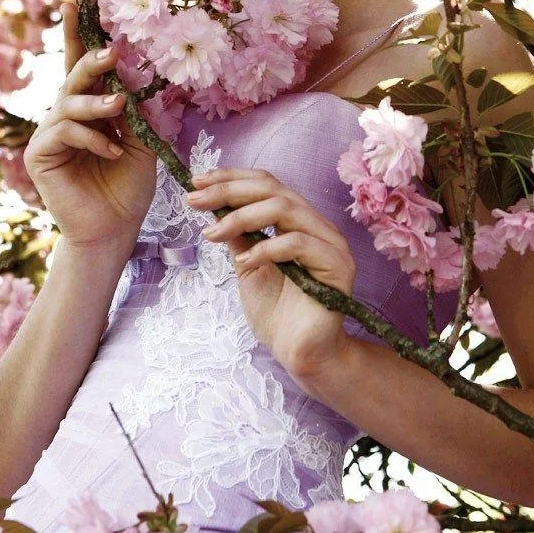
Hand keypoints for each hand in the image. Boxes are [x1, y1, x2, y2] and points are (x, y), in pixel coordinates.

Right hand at [23, 3, 156, 252]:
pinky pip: (64, 132)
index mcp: (90, 108)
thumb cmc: (128, 187)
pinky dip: (92, 137)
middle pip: (73, 75)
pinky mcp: (40, 155)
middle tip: (112, 51)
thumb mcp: (144, 142)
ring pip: (68, 102)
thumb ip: (138, 110)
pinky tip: (112, 150)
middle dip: (91, 59)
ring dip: (96, 102)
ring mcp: (50, 134)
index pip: (82, 65)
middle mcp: (66, 115)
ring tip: (119, 109)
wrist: (115, 229)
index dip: (78, 33)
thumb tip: (135, 74)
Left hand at [186, 167, 355, 391]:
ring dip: (241, 217)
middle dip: (229, 191)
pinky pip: (299, 243)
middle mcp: (318, 226)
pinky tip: (244, 262)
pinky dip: (266, 249)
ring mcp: (331, 244)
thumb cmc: (277, 314)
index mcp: (298, 222)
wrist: (300, 354)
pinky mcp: (338, 266)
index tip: (196, 182)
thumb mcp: (247, 266)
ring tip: (212, 234)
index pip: (267, 184)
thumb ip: (239, 236)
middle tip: (195, 200)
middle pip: (274, 190)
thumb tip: (214, 205)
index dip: (232, 178)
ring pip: (285, 209)